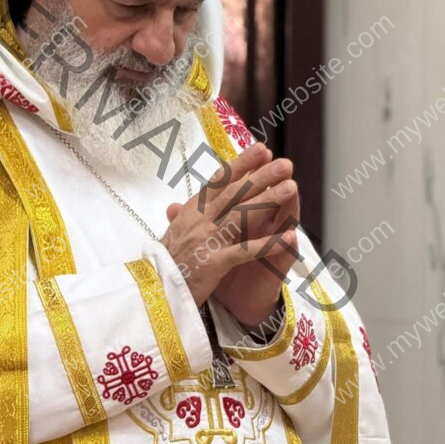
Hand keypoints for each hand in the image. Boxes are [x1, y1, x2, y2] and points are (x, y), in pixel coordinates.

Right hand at [162, 143, 298, 306]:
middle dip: (260, 176)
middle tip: (284, 163)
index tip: (262, 150)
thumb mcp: (171, 234)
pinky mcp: (213, 263)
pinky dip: (267, 244)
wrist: (153, 292)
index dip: (241, 164)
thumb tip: (175, 205)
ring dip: (268, 200)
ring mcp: (206, 240)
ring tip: (291, 187)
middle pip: (234, 193)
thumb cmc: (166, 263)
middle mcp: (199, 220)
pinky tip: (288, 237)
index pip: (218, 182)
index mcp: (191, 211)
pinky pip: (245, 251)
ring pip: (241, 215)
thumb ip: (180, 218)